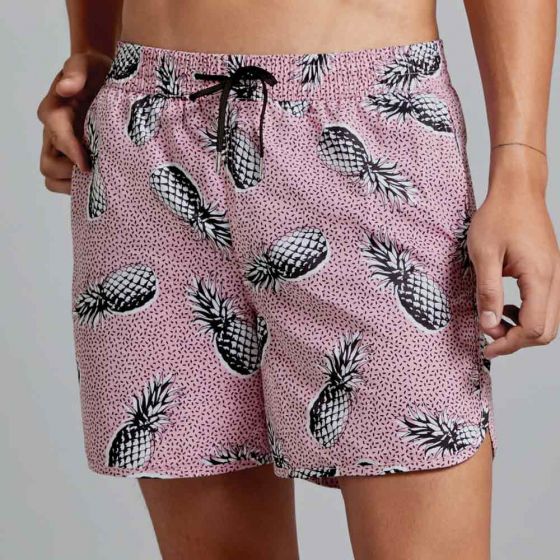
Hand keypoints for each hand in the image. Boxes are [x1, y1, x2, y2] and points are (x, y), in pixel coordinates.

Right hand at [37, 51, 111, 193]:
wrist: (107, 79)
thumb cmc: (96, 72)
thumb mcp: (88, 63)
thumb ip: (76, 70)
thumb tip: (65, 88)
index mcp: (55, 111)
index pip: (57, 137)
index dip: (71, 151)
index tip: (87, 163)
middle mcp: (55, 134)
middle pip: (49, 166)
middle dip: (70, 172)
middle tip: (96, 173)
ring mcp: (64, 149)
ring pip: (54, 177)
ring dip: (73, 183)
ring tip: (98, 181)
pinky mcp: (76, 159)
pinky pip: (67, 182)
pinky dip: (80, 187)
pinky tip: (101, 183)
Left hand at [468, 148, 559, 358]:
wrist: (518, 190)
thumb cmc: (499, 216)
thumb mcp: (483, 255)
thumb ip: (488, 292)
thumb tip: (488, 325)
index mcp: (538, 278)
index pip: (533, 328)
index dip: (509, 343)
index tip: (485, 347)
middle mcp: (554, 279)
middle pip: (546, 330)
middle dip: (517, 340)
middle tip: (489, 337)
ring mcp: (555, 275)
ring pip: (549, 319)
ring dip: (522, 328)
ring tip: (495, 319)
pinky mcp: (550, 271)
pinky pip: (546, 304)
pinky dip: (527, 313)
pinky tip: (505, 304)